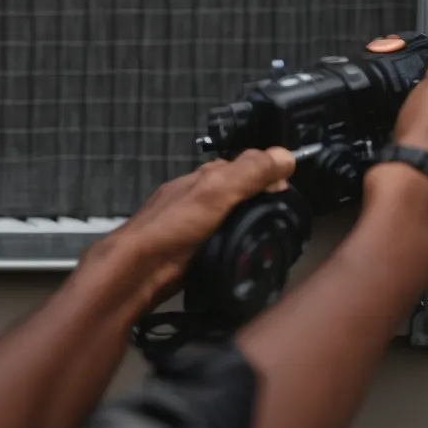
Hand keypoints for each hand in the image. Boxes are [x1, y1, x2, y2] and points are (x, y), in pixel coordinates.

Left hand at [85, 148, 297, 306]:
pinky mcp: (192, 252)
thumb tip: (284, 155)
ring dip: (247, 222)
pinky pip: (219, 241)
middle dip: (259, 197)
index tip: (290, 185)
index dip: (267, 171)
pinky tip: (244, 253)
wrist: (137, 271)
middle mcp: (196, 198)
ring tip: (270, 233)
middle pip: (235, 191)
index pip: (241, 165)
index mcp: (201, 178)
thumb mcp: (215, 192)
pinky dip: (234, 243)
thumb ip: (248, 173)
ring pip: (227, 217)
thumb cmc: (171, 227)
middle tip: (283, 212)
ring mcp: (192, 226)